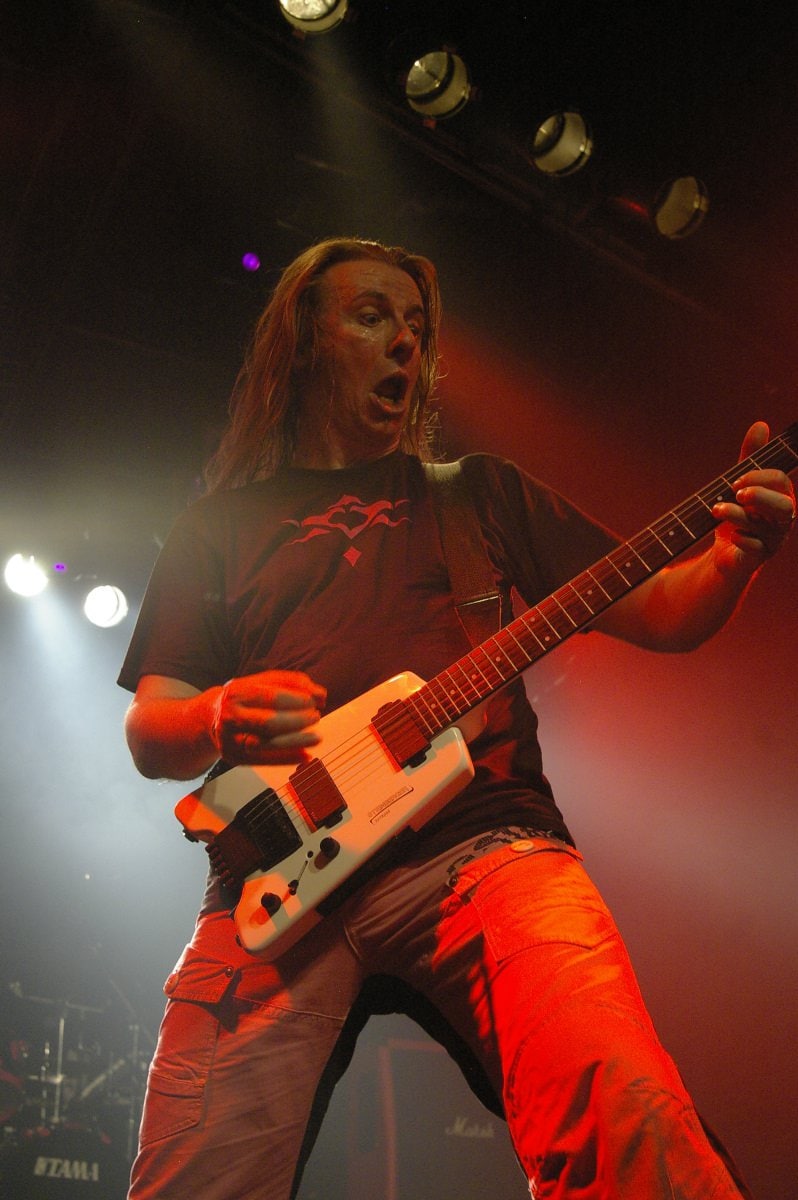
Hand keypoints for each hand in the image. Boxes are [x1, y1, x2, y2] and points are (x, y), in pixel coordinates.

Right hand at [209, 670, 326, 765]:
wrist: (211, 717)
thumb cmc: (244, 698)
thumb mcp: (261, 682)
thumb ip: (291, 683)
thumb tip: (321, 695)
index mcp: (237, 692)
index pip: (271, 696)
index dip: (297, 699)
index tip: (315, 701)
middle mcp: (231, 716)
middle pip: (268, 722)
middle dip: (297, 720)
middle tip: (315, 717)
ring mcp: (231, 739)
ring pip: (267, 743)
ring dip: (296, 741)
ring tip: (316, 737)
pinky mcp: (235, 757)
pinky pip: (265, 761)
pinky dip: (288, 759)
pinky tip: (305, 755)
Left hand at [711, 421, 795, 571]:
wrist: (727, 553)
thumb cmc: (740, 513)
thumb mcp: (741, 483)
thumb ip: (751, 457)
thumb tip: (761, 425)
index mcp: (780, 497)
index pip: (780, 481)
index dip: (758, 476)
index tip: (735, 479)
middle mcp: (782, 519)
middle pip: (784, 505)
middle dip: (760, 496)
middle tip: (736, 492)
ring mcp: (773, 539)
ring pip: (767, 528)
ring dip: (739, 515)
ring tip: (716, 510)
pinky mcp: (759, 557)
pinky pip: (756, 549)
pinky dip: (743, 540)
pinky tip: (732, 536)